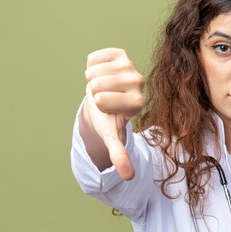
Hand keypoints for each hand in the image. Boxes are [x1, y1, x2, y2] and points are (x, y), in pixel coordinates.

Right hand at [83, 48, 145, 179]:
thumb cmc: (108, 118)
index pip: (102, 99)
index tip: (107, 109)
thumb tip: (128, 177)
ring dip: (92, 80)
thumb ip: (120, 155)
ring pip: (94, 72)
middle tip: (104, 97)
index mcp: (138, 102)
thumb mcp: (112, 136)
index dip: (97, 105)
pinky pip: (93, 58)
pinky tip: (101, 72)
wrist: (105, 100)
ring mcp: (130, 66)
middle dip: (94, 92)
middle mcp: (139, 82)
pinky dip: (91, 66)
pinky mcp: (120, 54)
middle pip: (97, 84)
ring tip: (103, 86)